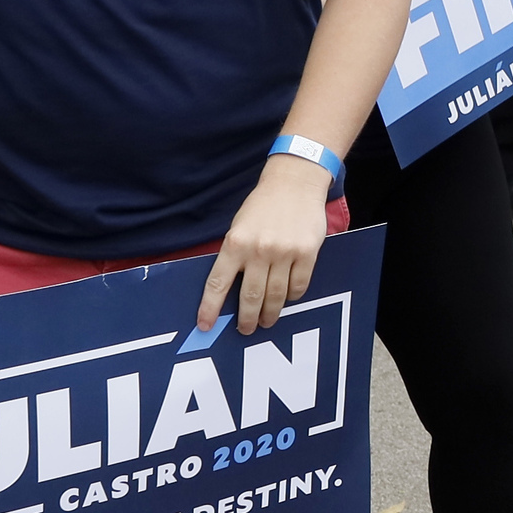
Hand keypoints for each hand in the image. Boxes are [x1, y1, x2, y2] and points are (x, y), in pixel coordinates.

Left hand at [198, 156, 331, 337]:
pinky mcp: (307, 253)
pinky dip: (292, 296)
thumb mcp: (239, 227)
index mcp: (235, 243)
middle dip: (246, 318)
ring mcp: (284, 252)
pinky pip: (298, 285)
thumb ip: (234, 255)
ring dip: (270, 313)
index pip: (218, 283)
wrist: (295, 183)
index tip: (205, 326)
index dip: (210, 308)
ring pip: (276, 296)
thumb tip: (230, 290)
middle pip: (250, 296)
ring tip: (266, 321)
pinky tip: (288, 297)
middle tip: (245, 329)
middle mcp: (258, 249)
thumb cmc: (263, 206)